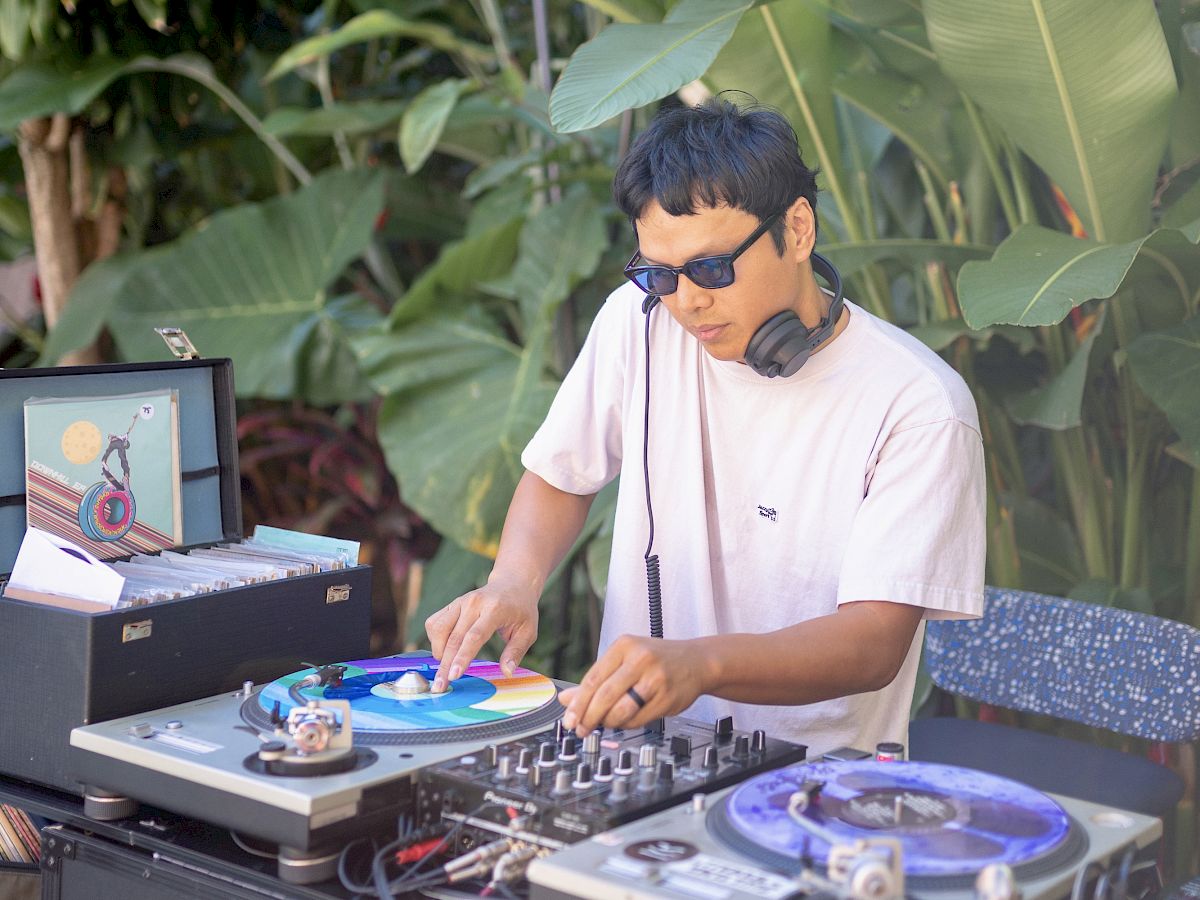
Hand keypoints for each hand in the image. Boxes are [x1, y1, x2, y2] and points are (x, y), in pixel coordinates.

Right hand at [425, 575, 538, 691]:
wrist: (512, 584)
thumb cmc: (521, 611)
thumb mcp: (528, 631)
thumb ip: (516, 652)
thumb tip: (507, 672)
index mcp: (494, 609)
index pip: (474, 636)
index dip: (462, 657)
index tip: (453, 676)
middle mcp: (474, 603)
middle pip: (454, 637)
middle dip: (444, 665)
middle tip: (439, 687)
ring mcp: (460, 602)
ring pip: (438, 629)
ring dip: (438, 651)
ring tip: (447, 666)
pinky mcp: (452, 604)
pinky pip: (434, 622)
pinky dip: (435, 639)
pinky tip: (445, 649)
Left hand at [558, 635, 712, 736]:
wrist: (697, 661)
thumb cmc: (656, 661)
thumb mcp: (624, 661)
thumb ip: (596, 679)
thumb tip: (565, 699)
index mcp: (624, 645)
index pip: (593, 678)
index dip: (578, 703)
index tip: (568, 719)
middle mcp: (640, 659)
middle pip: (605, 695)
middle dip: (589, 717)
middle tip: (580, 729)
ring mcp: (656, 678)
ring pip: (622, 710)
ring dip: (608, 722)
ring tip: (605, 723)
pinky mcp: (668, 697)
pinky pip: (639, 719)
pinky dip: (628, 724)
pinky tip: (626, 720)